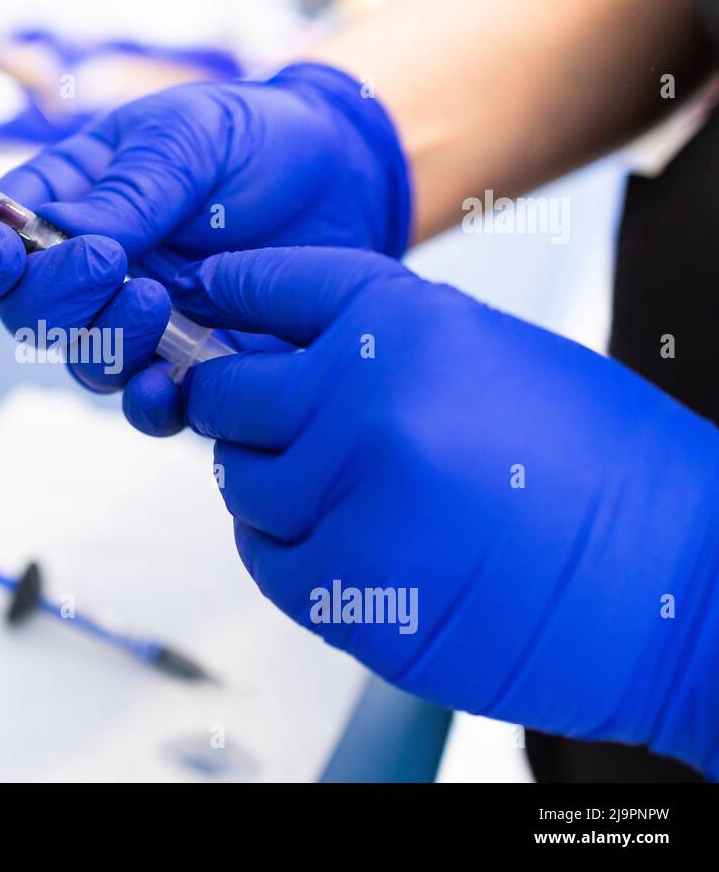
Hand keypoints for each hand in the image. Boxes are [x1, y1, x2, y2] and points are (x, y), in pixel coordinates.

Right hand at [0, 64, 410, 434]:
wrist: (347, 175)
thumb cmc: (255, 137)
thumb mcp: (187, 138)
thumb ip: (126, 191)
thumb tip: (64, 238)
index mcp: (64, 203)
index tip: (4, 253)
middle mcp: (86, 272)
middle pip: (24, 314)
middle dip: (55, 298)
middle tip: (110, 264)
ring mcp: (135, 322)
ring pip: (81, 363)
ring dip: (106, 342)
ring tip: (160, 300)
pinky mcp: (189, 365)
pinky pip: (145, 406)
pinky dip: (149, 403)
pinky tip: (173, 381)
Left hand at [175, 246, 718, 775]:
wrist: (679, 583)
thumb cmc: (600, 468)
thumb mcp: (491, 356)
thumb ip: (382, 345)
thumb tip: (287, 352)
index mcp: (406, 329)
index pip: (279, 288)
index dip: (239, 291)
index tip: (214, 297)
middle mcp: (365, 407)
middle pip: (230, 394)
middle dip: (233, 402)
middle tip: (250, 413)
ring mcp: (352, 504)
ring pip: (239, 483)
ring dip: (264, 481)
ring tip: (327, 487)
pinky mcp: (349, 596)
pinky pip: (266, 561)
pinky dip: (282, 550)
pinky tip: (336, 541)